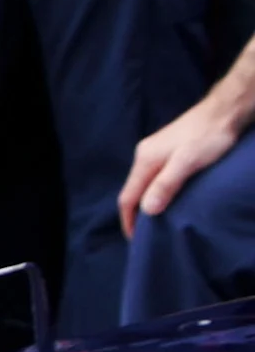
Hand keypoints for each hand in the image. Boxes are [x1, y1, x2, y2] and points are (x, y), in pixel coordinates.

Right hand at [121, 93, 250, 235]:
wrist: (224, 111)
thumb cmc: (208, 137)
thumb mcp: (188, 162)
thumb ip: (166, 184)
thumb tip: (146, 210)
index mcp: (144, 160)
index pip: (127, 196)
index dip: (129, 220)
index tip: (136, 240)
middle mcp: (144, 155)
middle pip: (133, 190)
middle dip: (136, 214)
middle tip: (147, 235)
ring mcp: (155, 151)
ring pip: (144, 183)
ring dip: (147, 203)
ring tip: (158, 221)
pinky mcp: (168, 150)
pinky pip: (154, 177)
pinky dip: (156, 192)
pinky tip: (167, 198)